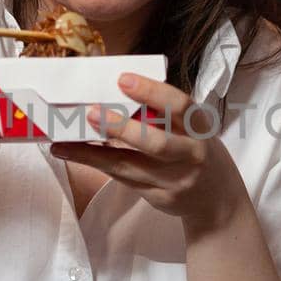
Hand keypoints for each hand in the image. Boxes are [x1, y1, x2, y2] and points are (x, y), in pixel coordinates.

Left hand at [49, 72, 245, 228]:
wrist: (217, 201)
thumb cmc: (196, 152)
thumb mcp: (192, 129)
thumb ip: (164, 115)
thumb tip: (115, 93)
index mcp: (199, 128)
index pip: (179, 106)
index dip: (152, 92)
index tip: (123, 79)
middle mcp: (190, 154)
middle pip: (155, 143)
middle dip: (121, 128)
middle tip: (91, 113)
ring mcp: (175, 180)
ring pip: (128, 166)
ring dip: (91, 154)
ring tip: (63, 142)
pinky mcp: (159, 197)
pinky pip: (123, 179)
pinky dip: (97, 164)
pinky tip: (75, 154)